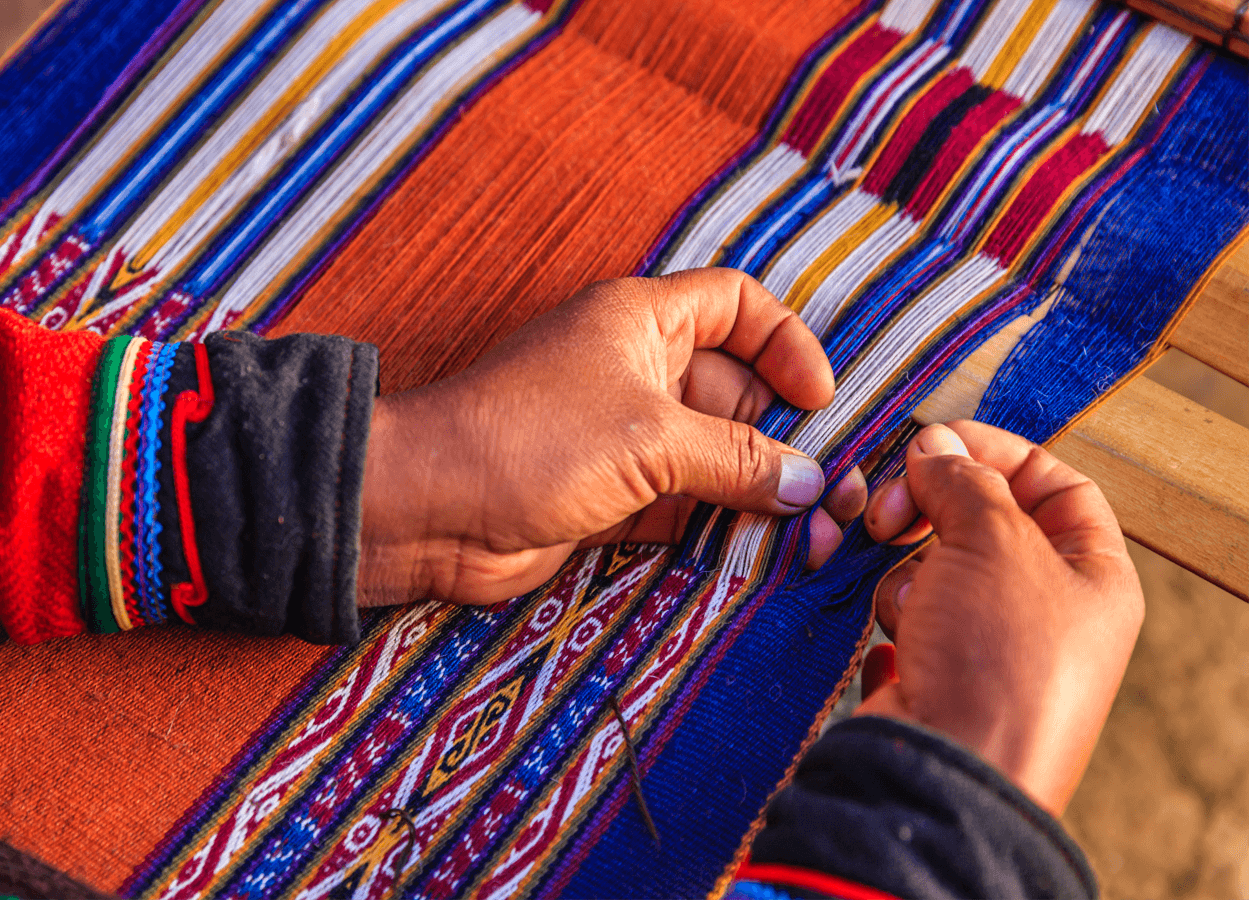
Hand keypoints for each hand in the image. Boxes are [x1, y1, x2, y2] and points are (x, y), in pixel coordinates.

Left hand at [359, 268, 866, 606]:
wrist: (429, 510)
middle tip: (829, 491)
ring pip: (712, 456)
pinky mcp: (611, 498)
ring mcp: (623, 438)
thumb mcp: (649, 437)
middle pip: (736, 391)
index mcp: (643, 321)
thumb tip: (808, 482)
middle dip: (781, 436)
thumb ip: (735, 458)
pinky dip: (718, 527)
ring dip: (755, 491)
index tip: (820, 397)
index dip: (784, 342)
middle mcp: (637, 371)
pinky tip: (761, 554)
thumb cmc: (532, 441)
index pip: (736, 304)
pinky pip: (683, 505)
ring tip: (809, 534)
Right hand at [856, 421, 1143, 815]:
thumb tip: (933, 447)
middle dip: (930, 510)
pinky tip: (898, 651)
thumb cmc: (999, 665)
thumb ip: (964, 480)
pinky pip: (905, 619)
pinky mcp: (938, 678)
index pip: (1053, 484)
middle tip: (888, 512)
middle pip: (983, 523)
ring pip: (934, 568)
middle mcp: (1048, 612)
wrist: (947, 772)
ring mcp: (990, 649)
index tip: (933, 442)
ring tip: (908, 608)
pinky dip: (891, 622)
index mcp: (1094, 577)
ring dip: (906, 574)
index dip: (994, 453)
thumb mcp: (995, 541)